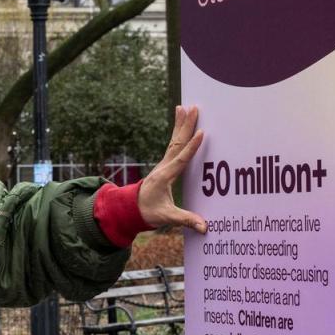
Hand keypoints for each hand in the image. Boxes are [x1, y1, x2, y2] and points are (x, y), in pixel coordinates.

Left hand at [137, 105, 206, 232]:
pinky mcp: (165, 166)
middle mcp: (163, 167)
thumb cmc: (148, 212)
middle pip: (177, 142)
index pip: (181, 159)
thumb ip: (185, 220)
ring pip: (174, 141)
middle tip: (193, 108)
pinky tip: (182, 125)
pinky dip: (179, 134)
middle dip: (186, 125)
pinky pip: (174, 146)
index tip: (201, 132)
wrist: (130, 209)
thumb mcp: (166, 217)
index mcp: (164, 176)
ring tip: (185, 107)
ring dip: (181, 125)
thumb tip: (204, 227)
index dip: (192, 146)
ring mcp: (163, 164)